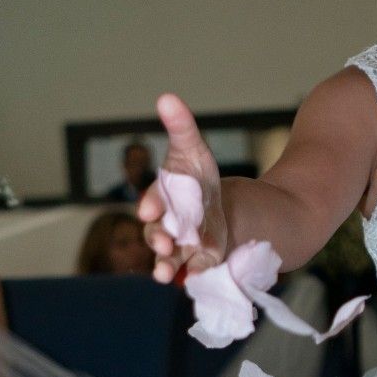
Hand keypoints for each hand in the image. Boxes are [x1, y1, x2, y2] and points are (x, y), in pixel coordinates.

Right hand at [136, 94, 227, 283]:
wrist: (227, 209)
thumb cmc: (200, 179)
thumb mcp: (195, 151)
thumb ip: (181, 128)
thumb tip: (167, 97)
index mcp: (164, 198)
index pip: (154, 201)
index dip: (151, 205)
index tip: (149, 210)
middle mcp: (168, 225)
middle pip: (158, 233)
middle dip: (157, 238)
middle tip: (162, 243)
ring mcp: (184, 248)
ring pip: (171, 259)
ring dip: (166, 266)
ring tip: (164, 275)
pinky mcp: (201, 264)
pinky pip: (196, 273)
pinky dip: (197, 276)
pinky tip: (197, 279)